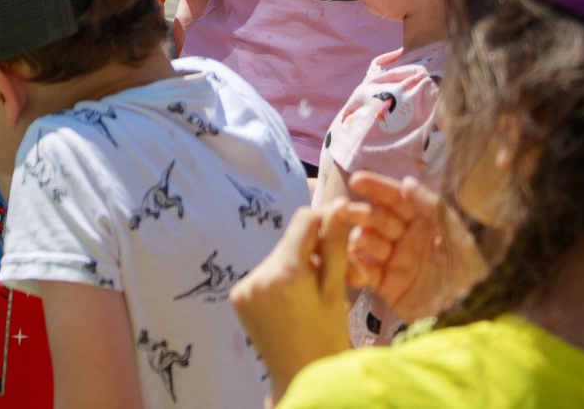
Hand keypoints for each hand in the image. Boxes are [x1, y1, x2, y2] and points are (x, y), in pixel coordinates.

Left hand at [232, 201, 356, 393]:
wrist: (300, 378)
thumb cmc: (327, 339)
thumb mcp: (336, 292)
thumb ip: (335, 247)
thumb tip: (338, 205)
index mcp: (285, 272)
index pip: (303, 220)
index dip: (325, 221)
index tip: (343, 233)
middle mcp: (258, 275)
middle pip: (292, 242)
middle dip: (318, 253)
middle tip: (346, 276)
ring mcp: (244, 286)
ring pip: (280, 257)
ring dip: (301, 267)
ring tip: (320, 294)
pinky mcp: (238, 297)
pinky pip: (265, 275)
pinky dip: (282, 280)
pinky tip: (297, 302)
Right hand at [342, 171, 485, 322]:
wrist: (472, 323)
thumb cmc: (473, 279)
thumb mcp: (461, 240)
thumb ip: (434, 209)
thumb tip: (406, 183)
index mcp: (426, 225)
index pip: (398, 200)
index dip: (378, 188)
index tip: (357, 180)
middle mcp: (408, 240)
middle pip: (378, 219)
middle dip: (363, 212)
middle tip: (348, 211)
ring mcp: (396, 263)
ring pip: (368, 243)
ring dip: (359, 238)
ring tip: (359, 241)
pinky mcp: (387, 287)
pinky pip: (365, 272)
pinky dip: (355, 267)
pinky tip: (355, 266)